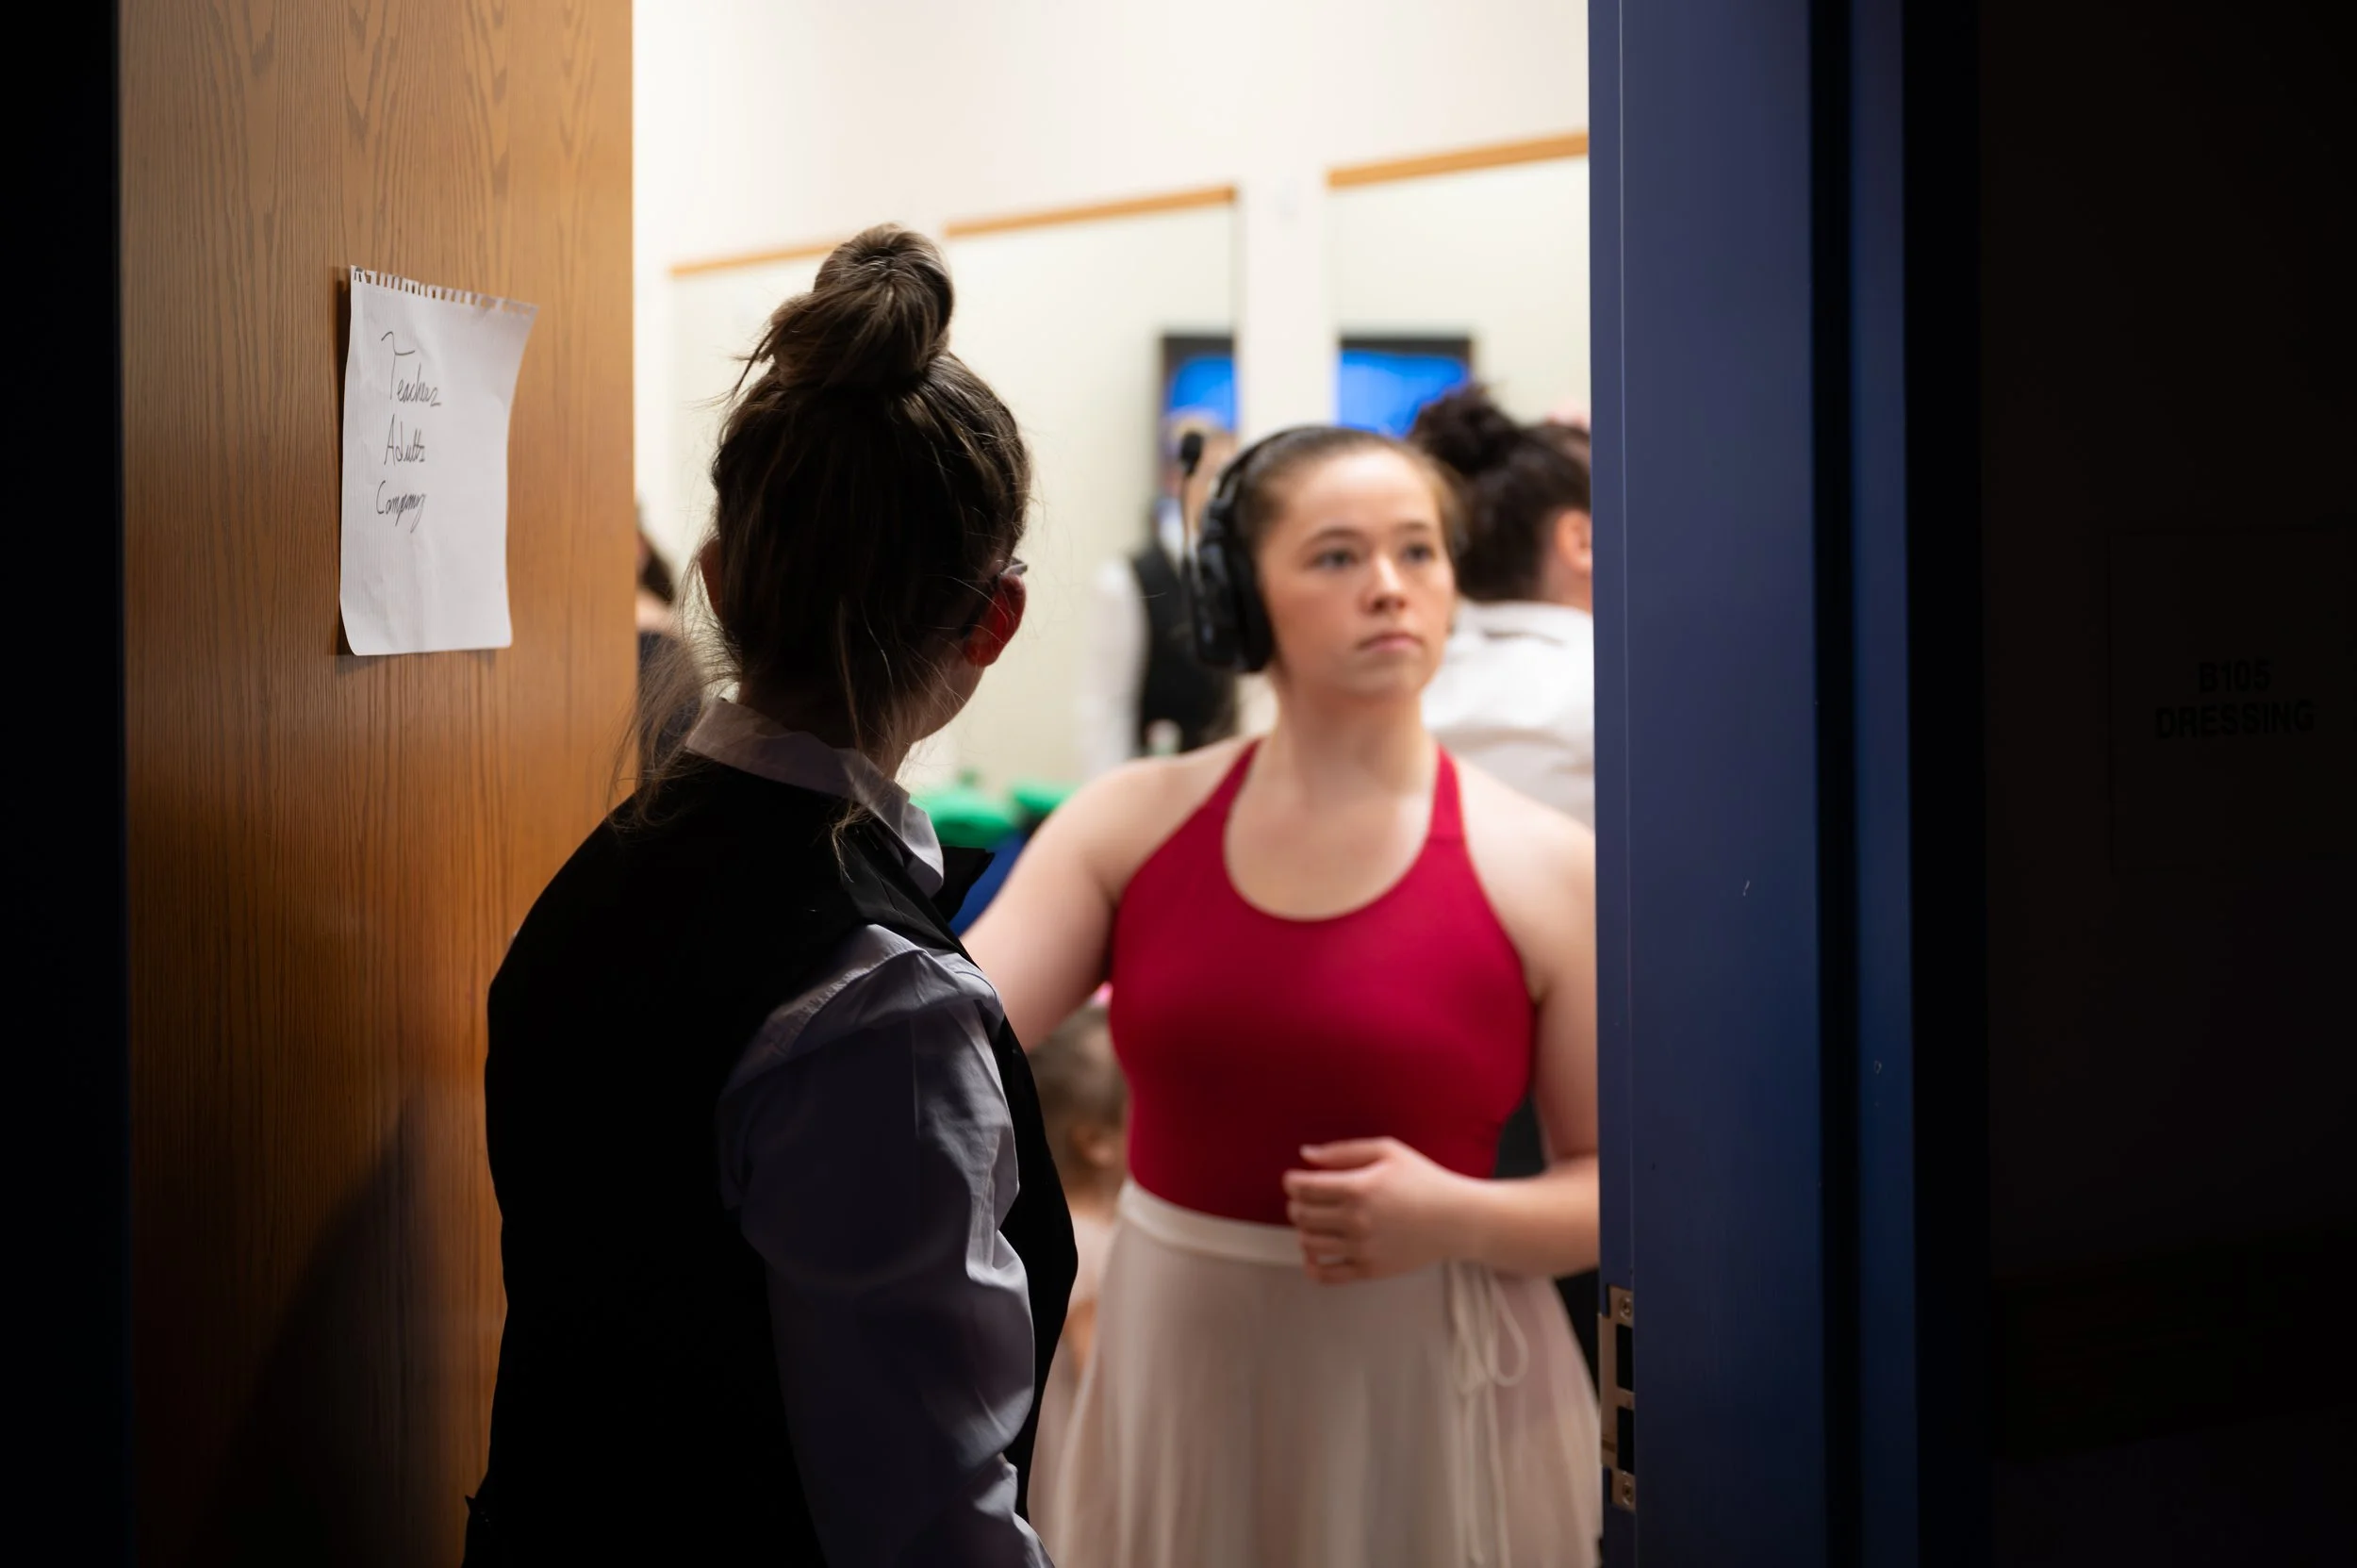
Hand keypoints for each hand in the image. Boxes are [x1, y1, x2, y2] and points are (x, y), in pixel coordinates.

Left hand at [1282, 1137, 1467, 1284]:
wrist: (1456, 1219)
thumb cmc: (1422, 1179)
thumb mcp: (1387, 1151)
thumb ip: (1343, 1151)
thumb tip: (1306, 1155)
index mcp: (1357, 1188)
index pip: (1303, 1188)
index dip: (1291, 1182)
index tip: (1294, 1181)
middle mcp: (1355, 1220)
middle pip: (1301, 1215)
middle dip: (1295, 1205)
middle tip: (1305, 1200)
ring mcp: (1361, 1248)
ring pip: (1309, 1243)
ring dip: (1303, 1230)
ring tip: (1316, 1222)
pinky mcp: (1369, 1270)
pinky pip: (1326, 1275)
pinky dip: (1311, 1266)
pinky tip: (1313, 1255)